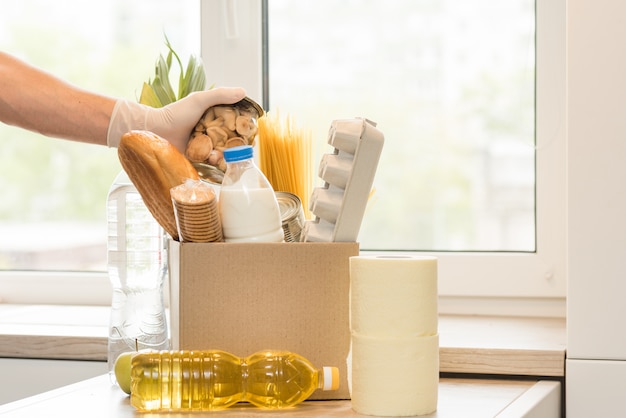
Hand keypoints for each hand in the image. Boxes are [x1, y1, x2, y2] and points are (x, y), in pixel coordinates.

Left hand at [107, 87, 246, 152]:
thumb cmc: (176, 113)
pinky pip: (212, 163)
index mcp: (213, 117)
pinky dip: (215, 162)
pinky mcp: (198, 158)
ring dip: (226, 155)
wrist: (156, 131)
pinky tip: (212, 158)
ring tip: (219, 154)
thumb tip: (244, 92)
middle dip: (236, 145)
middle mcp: (211, 132)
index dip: (242, 128)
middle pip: (231, 140)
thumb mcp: (199, 100)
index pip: (234, 123)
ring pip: (223, 153)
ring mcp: (204, 146)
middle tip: (237, 148)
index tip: (248, 132)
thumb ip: (221, 95)